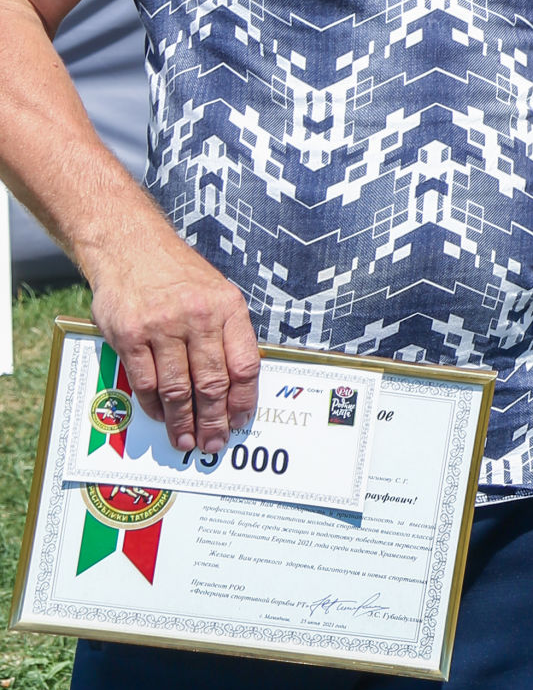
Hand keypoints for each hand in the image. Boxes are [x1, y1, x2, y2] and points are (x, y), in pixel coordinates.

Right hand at [83, 219, 259, 455]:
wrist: (132, 247)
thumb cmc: (179, 275)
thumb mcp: (216, 293)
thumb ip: (227, 334)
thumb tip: (238, 386)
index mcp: (227, 307)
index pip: (244, 365)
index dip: (244, 401)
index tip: (240, 422)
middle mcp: (198, 317)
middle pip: (212, 384)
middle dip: (214, 421)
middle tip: (213, 442)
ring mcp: (162, 327)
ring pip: (178, 389)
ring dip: (183, 422)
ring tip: (186, 441)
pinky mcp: (130, 336)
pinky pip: (146, 383)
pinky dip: (155, 406)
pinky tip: (161, 416)